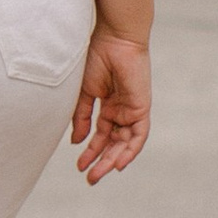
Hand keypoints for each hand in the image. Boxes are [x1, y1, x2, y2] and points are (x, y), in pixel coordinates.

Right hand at [71, 31, 149, 183]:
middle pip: (113, 143)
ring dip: (112, 160)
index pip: (101, 135)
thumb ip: (81, 117)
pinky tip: (118, 164)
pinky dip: (130, 151)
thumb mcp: (83, 93)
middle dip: (101, 161)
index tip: (79, 166)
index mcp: (107, 105)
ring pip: (125, 143)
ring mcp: (132, 110)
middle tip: (89, 178)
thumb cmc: (96, 57)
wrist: (114, 39)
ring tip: (98, 174)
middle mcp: (121, 110)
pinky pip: (138, 136)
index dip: (90, 151)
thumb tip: (76, 141)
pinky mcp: (142, 108)